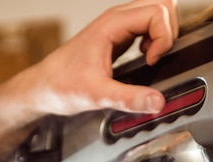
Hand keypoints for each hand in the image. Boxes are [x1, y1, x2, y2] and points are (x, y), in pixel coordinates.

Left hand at [23, 0, 178, 114]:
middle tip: (155, 56)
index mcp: (111, 25)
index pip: (156, 11)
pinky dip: (155, 38)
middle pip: (160, 5)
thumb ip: (129, 98)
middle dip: (168, 30)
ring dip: (162, 33)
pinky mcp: (118, 36)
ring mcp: (117, 26)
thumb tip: (157, 101)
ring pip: (155, 11)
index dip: (163, 37)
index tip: (151, 60)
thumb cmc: (61, 85)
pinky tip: (144, 57)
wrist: (43, 87)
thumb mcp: (97, 95)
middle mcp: (115, 20)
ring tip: (150, 57)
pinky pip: (147, 25)